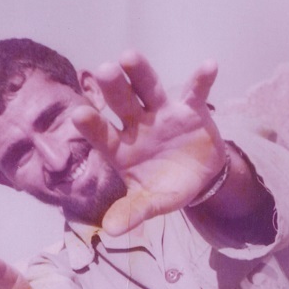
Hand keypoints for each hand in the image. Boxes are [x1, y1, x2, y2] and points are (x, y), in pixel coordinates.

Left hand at [72, 51, 225, 234]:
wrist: (197, 177)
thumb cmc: (165, 186)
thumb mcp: (150, 202)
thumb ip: (132, 212)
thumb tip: (110, 231)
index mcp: (121, 147)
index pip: (102, 134)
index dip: (92, 125)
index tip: (79, 114)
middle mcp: (137, 124)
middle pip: (122, 103)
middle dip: (112, 88)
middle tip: (102, 70)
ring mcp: (162, 113)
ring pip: (148, 89)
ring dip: (140, 74)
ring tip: (129, 56)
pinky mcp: (189, 109)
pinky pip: (195, 92)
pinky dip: (201, 79)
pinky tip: (208, 65)